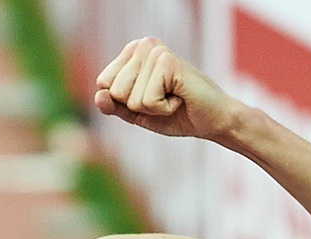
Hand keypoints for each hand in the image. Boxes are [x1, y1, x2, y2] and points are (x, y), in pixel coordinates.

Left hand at [94, 37, 242, 140]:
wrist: (211, 120)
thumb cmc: (175, 114)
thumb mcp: (135, 113)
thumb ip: (113, 106)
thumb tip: (98, 95)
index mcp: (132, 53)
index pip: (103, 84)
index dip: (124, 102)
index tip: (150, 97)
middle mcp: (142, 45)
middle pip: (114, 91)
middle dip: (137, 105)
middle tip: (164, 98)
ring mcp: (156, 51)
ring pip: (129, 97)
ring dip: (151, 107)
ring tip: (172, 96)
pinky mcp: (168, 61)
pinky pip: (147, 101)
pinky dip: (163, 108)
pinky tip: (179, 97)